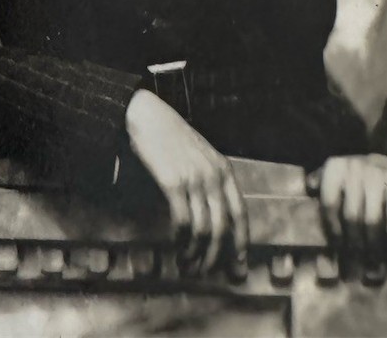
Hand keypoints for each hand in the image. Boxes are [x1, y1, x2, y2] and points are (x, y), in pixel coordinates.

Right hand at [126, 89, 247, 271]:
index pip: (240, 214)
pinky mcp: (172, 182)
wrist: (145, 114)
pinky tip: (175, 245)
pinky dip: (180, 239)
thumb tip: (213, 211)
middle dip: (216, 257)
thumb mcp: (199, 152)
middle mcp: (213, 176)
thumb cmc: (169, 133)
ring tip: (188, 265)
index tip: (239, 266)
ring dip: (196, 253)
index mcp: (223, 169)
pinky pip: (182, 220)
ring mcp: (194, 179)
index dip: (241, 244)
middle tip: (207, 273)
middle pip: (222, 228)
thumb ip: (210, 177)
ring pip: (203, 229)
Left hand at [307, 154, 386, 255]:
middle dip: (354, 243)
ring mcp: (378, 175)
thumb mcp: (338, 172)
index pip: (329, 203)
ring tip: (372, 262)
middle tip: (356, 261)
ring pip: (372, 221)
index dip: (333, 227)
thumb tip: (309, 186)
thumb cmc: (358, 175)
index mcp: (336, 166)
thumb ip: (322, 179)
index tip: (337, 245)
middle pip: (351, 216)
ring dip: (373, 245)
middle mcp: (355, 168)